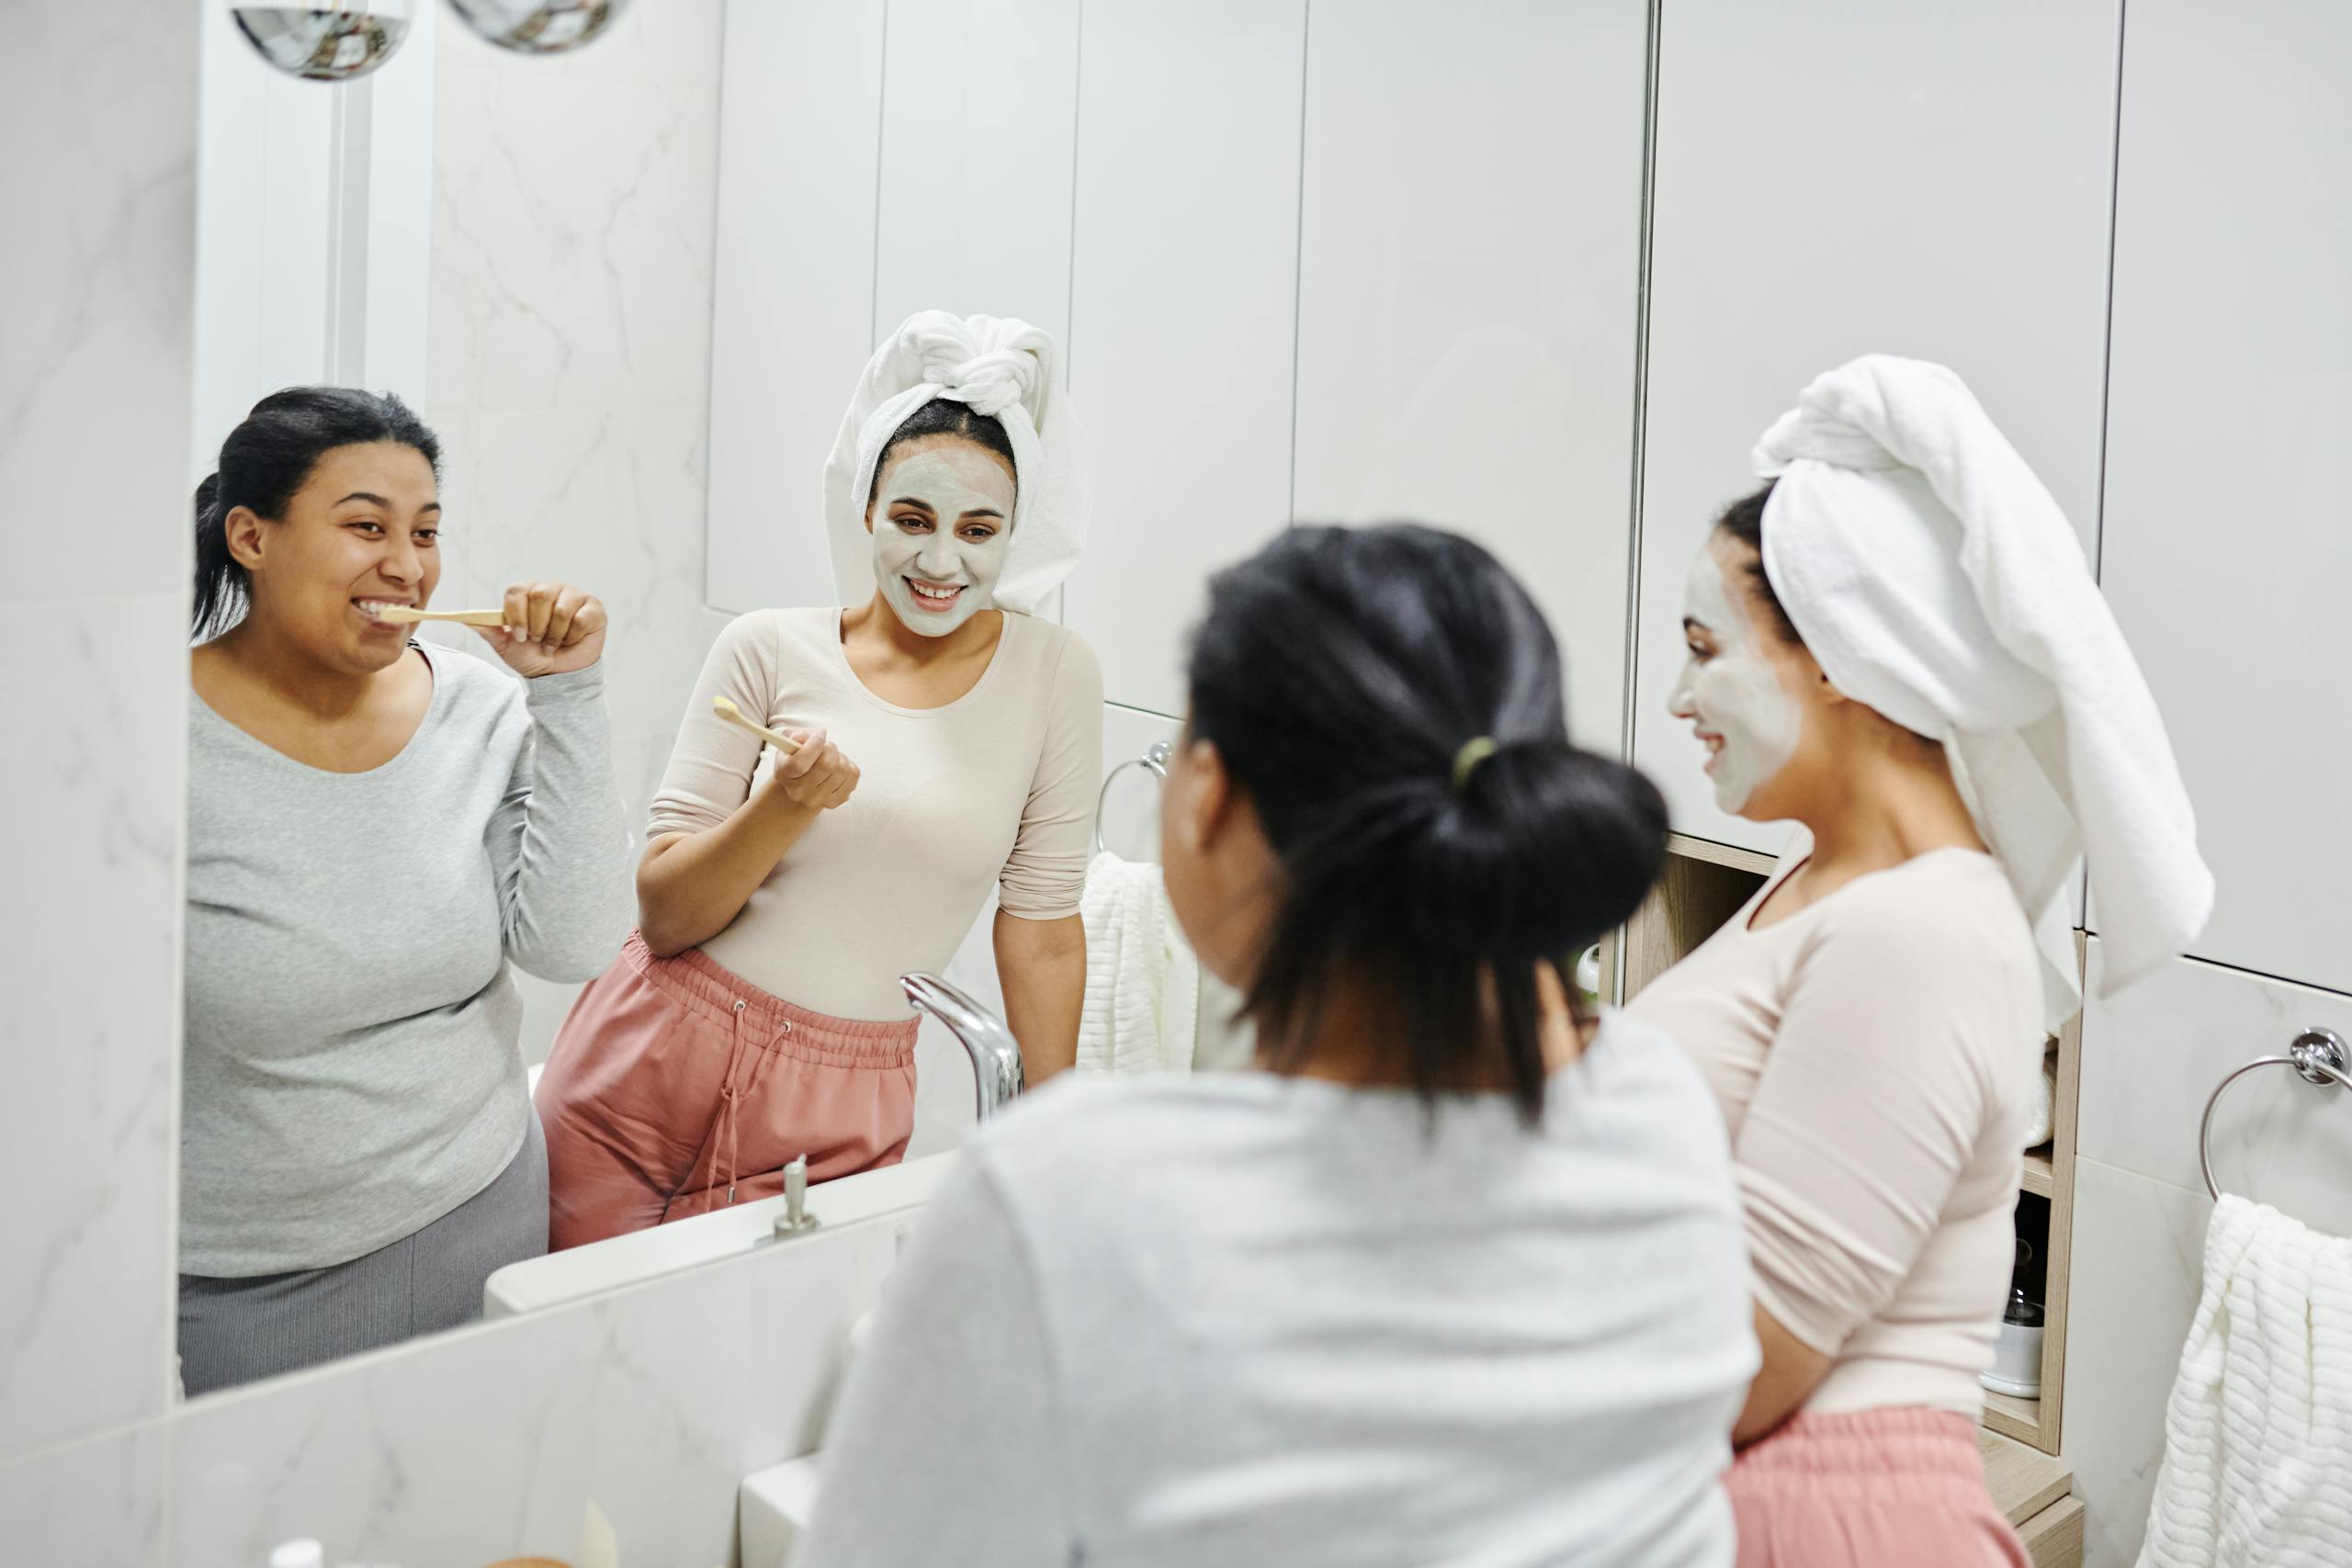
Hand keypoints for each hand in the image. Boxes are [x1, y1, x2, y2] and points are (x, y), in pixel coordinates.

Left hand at [473, 581, 607, 676]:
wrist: (558, 676)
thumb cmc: (533, 657)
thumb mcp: (506, 646)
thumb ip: (488, 630)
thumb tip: (466, 619)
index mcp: (529, 593)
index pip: (517, 590)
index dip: (516, 614)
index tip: (519, 636)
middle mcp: (552, 589)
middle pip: (540, 594)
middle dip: (537, 624)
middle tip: (538, 639)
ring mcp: (575, 597)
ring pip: (561, 608)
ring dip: (555, 634)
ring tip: (554, 644)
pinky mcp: (594, 609)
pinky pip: (582, 618)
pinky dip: (573, 636)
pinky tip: (571, 641)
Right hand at [768, 726, 858, 810]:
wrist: (799, 783)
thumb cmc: (796, 757)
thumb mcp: (789, 740)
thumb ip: (797, 735)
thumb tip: (808, 737)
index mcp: (784, 774)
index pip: (800, 763)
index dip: (814, 744)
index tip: (821, 734)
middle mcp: (798, 791)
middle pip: (826, 765)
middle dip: (830, 748)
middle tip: (827, 746)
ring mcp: (817, 799)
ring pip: (842, 769)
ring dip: (840, 756)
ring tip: (832, 757)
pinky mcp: (834, 802)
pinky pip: (853, 775)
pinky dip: (850, 765)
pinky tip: (838, 767)